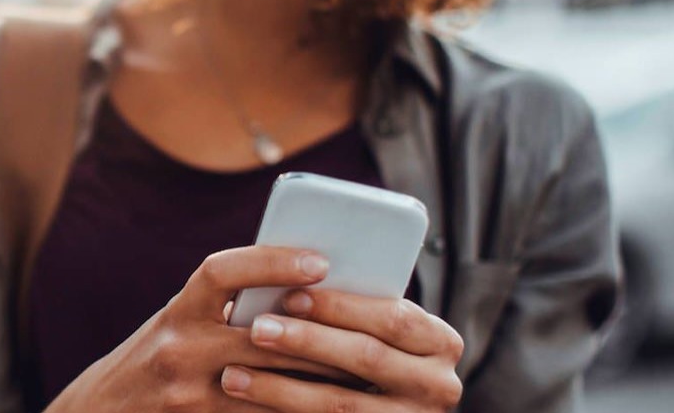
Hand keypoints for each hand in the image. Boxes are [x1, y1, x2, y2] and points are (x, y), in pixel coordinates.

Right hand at [45, 246, 351, 412]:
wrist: (104, 410)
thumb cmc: (156, 359)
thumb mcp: (180, 322)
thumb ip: (226, 307)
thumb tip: (300, 287)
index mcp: (178, 311)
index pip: (221, 273)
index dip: (270, 262)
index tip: (319, 261)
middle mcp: (178, 348)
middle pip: (262, 335)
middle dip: (319, 332)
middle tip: (371, 327)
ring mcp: (187, 393)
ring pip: (271, 384)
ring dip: (319, 378)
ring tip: (364, 370)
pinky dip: (294, 407)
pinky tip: (326, 404)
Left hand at [219, 288, 465, 411]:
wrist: (382, 409)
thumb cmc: (369, 350)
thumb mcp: (377, 329)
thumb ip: (354, 309)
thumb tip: (293, 274)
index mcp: (440, 342)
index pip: (393, 317)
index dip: (341, 306)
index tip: (291, 294)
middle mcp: (438, 386)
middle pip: (366, 358)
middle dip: (307, 341)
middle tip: (257, 329)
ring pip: (340, 405)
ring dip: (281, 389)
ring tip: (233, 376)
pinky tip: (249, 405)